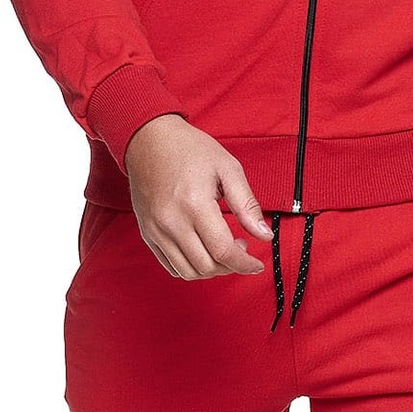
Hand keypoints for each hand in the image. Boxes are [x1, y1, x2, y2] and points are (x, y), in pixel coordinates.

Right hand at [124, 114, 273, 279]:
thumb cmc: (188, 149)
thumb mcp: (227, 168)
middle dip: (230, 266)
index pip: (223, 251)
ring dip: (211, 270)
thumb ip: (247, 204)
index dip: (244, 264)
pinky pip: (170, 266)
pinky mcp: (148, 234)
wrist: (148, 139)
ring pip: (188, 272)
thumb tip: (264, 234)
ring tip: (221, 249)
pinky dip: (191, 268)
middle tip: (240, 246)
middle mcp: (171, 222)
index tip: (256, 264)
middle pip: (206, 266)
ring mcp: (156, 230)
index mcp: (194, 204)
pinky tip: (202, 250)